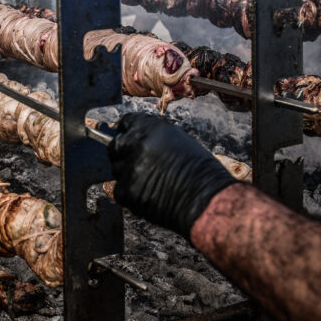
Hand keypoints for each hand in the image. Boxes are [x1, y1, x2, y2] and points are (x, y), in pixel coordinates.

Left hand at [109, 113, 236, 238]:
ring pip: (116, 169)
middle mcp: (136, 143)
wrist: (206, 198)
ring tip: (150, 181)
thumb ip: (153, 136)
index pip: (125, 122)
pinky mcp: (126, 190)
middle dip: (122, 154)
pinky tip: (148, 194)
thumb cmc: (199, 170)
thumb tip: (138, 137)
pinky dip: (129, 193)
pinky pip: (119, 189)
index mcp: (150, 128)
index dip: (126, 132)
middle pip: (114, 146)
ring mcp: (129, 167)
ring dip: (127, 175)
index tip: (126, 138)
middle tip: (136, 164)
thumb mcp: (177, 139)